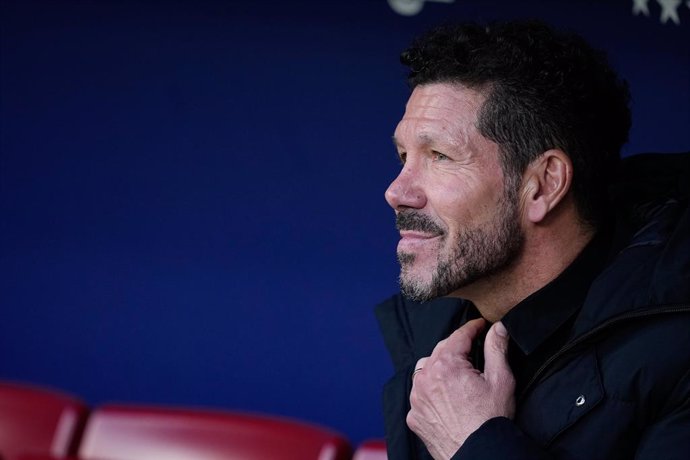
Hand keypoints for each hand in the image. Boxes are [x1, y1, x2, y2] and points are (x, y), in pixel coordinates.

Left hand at [407, 319, 515, 459]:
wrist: (479, 455)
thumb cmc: (491, 421)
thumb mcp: (501, 380)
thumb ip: (497, 349)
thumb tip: (498, 327)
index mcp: (446, 366)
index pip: (458, 336)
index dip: (472, 328)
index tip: (480, 325)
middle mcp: (425, 378)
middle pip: (440, 351)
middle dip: (456, 347)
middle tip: (472, 348)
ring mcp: (417, 398)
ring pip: (425, 370)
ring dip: (439, 366)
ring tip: (457, 371)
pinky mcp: (414, 416)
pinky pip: (419, 394)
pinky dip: (430, 390)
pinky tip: (445, 395)